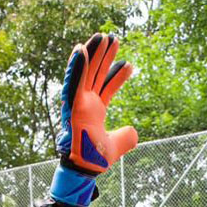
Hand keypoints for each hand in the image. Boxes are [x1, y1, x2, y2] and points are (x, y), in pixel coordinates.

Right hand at [57, 33, 136, 175]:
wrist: (86, 169)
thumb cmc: (96, 159)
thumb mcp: (117, 145)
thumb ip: (127, 137)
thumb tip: (134, 132)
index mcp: (94, 110)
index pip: (107, 87)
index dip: (118, 75)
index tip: (129, 64)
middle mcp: (85, 103)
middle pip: (96, 74)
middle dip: (105, 56)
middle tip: (113, 38)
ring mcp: (78, 103)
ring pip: (85, 72)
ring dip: (92, 54)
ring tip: (102, 36)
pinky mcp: (72, 105)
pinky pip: (74, 82)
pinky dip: (77, 67)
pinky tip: (81, 50)